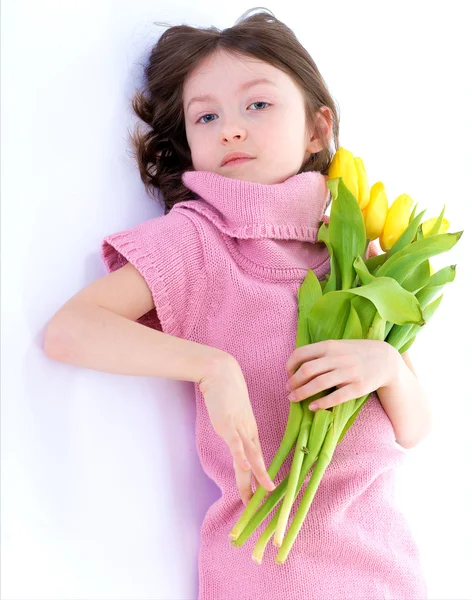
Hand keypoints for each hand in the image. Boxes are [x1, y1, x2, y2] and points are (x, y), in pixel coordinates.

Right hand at [199, 354, 275, 505]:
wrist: (220, 371)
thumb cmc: (226, 387)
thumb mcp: (232, 409)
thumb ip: (233, 422)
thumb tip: (230, 431)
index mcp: (250, 429)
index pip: (257, 456)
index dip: (259, 474)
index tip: (262, 491)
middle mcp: (248, 431)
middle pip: (256, 462)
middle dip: (258, 484)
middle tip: (261, 503)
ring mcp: (239, 428)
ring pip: (249, 458)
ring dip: (253, 479)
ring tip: (255, 498)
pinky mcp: (228, 424)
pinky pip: (236, 445)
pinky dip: (242, 458)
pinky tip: (247, 470)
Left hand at [285, 339, 398, 409]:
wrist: (386, 359)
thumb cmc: (356, 353)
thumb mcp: (338, 346)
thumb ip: (320, 353)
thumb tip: (296, 365)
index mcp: (329, 346)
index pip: (301, 354)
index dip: (290, 366)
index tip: (288, 375)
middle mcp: (337, 358)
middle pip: (307, 371)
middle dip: (293, 382)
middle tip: (288, 390)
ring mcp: (348, 372)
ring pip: (318, 384)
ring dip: (302, 393)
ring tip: (293, 399)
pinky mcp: (358, 387)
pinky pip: (335, 397)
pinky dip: (321, 403)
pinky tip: (312, 407)